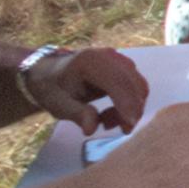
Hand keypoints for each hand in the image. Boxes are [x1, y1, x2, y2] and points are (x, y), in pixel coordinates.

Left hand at [23, 44, 146, 131]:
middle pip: (134, 84)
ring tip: (107, 121)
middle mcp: (109, 56)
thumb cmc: (53, 88)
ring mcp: (119, 60)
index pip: (118, 82)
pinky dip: (130, 103)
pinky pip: (136, 87)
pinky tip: (113, 112)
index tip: (127, 128)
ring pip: (138, 87)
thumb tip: (91, 129)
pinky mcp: (123, 67)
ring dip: (131, 109)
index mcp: (91, 61)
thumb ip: (77, 114)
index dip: (127, 105)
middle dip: (132, 111)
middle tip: (119, 131)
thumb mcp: (59, 104)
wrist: (49, 73)